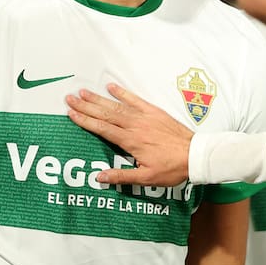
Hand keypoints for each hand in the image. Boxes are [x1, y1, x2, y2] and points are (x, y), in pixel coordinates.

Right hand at [65, 83, 192, 185]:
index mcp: (131, 141)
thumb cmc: (172, 168)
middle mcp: (135, 126)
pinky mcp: (155, 112)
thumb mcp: (147, 178)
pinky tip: (111, 86)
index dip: (85, 121)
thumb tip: (99, 177)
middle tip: (69, 99)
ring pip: (117, 106)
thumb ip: (122, 176)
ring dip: (99, 98)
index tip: (71, 114)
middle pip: (106, 114)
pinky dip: (123, 93)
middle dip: (86, 106)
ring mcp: (145, 117)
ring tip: (83, 92)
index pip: (102, 129)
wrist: (195, 155)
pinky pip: (136, 100)